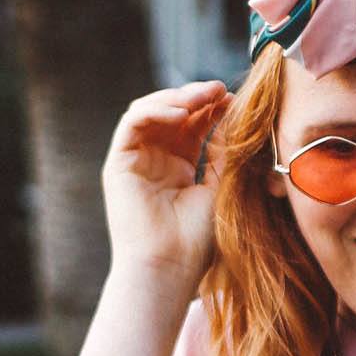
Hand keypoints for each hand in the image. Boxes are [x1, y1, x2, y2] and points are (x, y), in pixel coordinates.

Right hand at [102, 78, 233, 294]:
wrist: (169, 267)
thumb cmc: (197, 239)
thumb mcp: (221, 184)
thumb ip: (224, 149)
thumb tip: (235, 111)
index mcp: (181, 168)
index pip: (195, 126)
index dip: (214, 109)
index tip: (236, 99)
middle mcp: (156, 161)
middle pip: (173, 114)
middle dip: (197, 98)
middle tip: (220, 89)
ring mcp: (136, 160)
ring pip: (150, 111)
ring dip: (177, 98)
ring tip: (204, 95)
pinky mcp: (118, 163)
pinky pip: (133, 123)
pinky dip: (156, 111)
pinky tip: (182, 113)